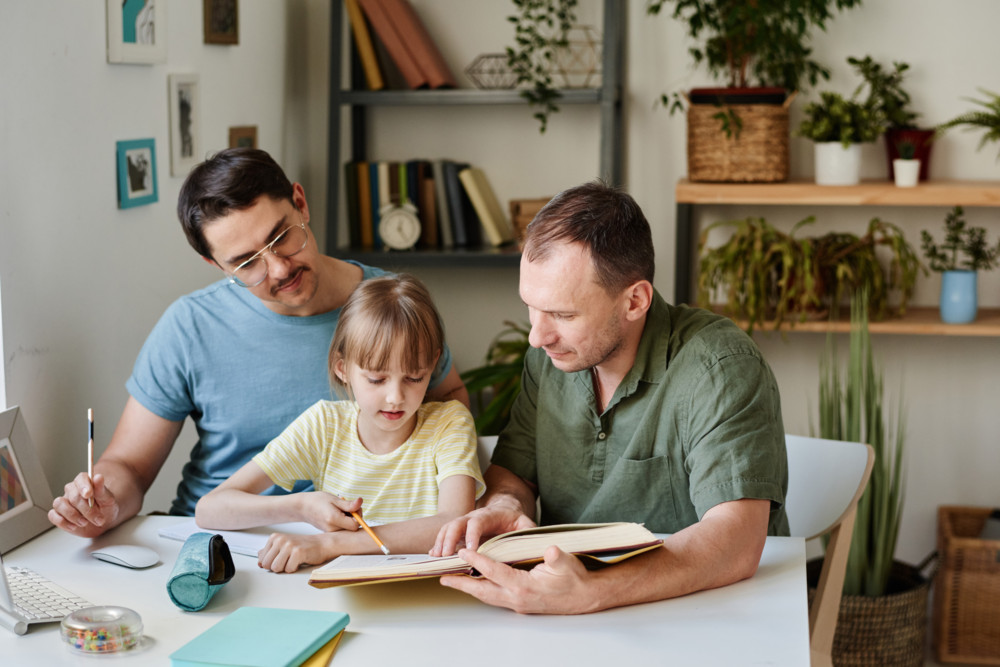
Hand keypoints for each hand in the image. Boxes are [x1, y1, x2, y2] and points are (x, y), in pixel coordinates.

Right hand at [48, 472, 119, 537]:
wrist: (102, 524)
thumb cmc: (106, 509)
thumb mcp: (108, 500)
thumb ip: (102, 490)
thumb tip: (98, 477)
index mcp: (85, 483)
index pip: (81, 479)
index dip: (84, 486)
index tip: (88, 495)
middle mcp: (72, 490)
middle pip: (73, 496)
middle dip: (86, 510)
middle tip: (98, 519)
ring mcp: (63, 502)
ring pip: (59, 504)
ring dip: (73, 515)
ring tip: (85, 523)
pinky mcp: (58, 514)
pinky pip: (53, 516)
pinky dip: (63, 522)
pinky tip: (74, 526)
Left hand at [258, 532, 339, 572]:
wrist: (322, 544)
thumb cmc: (303, 547)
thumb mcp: (283, 546)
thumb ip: (270, 552)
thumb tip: (259, 560)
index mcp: (274, 537)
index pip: (262, 560)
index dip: (272, 563)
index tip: (282, 558)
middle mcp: (280, 539)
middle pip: (267, 565)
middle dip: (278, 567)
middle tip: (288, 561)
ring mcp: (289, 545)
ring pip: (276, 568)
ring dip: (285, 568)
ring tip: (293, 561)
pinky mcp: (298, 552)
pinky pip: (288, 570)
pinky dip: (294, 569)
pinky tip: (300, 561)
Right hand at [296, 493, 362, 532]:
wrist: (303, 508)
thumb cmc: (318, 501)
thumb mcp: (335, 500)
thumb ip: (348, 504)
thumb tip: (361, 502)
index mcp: (334, 520)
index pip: (355, 524)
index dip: (358, 515)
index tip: (353, 507)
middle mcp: (332, 529)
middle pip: (353, 527)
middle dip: (354, 516)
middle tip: (346, 506)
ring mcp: (330, 533)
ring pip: (348, 528)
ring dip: (348, 518)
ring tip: (339, 509)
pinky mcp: (330, 533)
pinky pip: (342, 528)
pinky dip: (343, 521)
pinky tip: (336, 514)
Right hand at [430, 506, 535, 555]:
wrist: (506, 510)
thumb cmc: (515, 520)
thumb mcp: (525, 523)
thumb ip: (529, 531)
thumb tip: (532, 541)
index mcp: (490, 515)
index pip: (478, 522)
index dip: (472, 534)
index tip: (470, 549)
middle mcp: (474, 517)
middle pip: (457, 523)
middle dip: (450, 539)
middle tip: (446, 555)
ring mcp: (465, 523)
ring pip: (448, 528)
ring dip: (441, 542)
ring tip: (437, 557)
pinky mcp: (460, 531)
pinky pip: (446, 535)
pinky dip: (439, 544)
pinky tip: (434, 555)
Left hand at [440, 545, 595, 613]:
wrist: (586, 596)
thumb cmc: (576, 578)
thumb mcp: (568, 563)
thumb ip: (557, 557)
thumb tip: (551, 550)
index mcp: (525, 587)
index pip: (495, 572)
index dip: (478, 561)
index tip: (464, 552)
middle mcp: (518, 598)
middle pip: (483, 591)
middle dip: (462, 583)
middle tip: (443, 576)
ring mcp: (518, 603)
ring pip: (487, 596)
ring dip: (470, 588)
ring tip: (452, 580)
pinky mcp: (521, 603)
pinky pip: (495, 596)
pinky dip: (482, 589)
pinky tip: (476, 583)